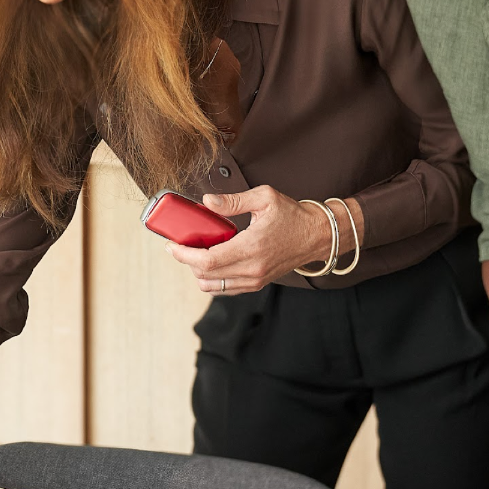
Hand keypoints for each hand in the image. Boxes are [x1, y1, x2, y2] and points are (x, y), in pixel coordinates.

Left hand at [166, 187, 360, 293]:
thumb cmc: (293, 215)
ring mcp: (255, 280)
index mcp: (252, 248)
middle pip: (205, 276)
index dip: (184, 255)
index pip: (207, 261)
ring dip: (198, 273)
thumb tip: (207, 202)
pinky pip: (225, 289)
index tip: (172, 245)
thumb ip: (233, 201)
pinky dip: (212, 279)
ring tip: (196, 253)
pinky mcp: (257, 283)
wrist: (317, 235)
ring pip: (213, 287)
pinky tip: (211, 261)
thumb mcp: (264, 198)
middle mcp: (252, 269)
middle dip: (186, 262)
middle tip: (179, 246)